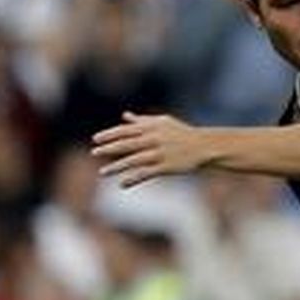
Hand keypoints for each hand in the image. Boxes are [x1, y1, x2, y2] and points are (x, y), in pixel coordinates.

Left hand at [92, 112, 210, 185]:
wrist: (204, 146)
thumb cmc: (182, 133)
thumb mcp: (163, 122)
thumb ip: (142, 120)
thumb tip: (125, 116)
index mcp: (152, 127)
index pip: (126, 130)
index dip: (110, 135)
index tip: (96, 140)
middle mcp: (154, 139)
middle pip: (127, 144)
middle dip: (109, 149)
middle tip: (94, 153)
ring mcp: (160, 154)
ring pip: (134, 160)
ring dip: (117, 167)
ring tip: (103, 172)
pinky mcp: (167, 167)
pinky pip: (147, 173)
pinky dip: (133, 179)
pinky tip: (122, 184)